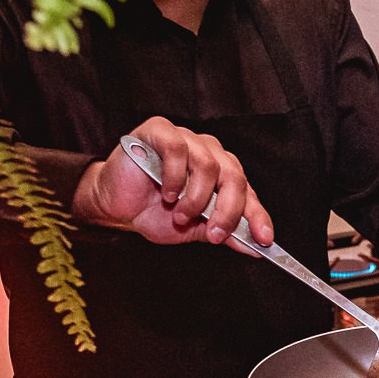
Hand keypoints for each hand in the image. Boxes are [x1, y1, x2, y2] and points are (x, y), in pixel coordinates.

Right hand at [72, 116, 272, 252]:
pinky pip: (177, 149)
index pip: (248, 192)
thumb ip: (223, 232)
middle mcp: (208, 153)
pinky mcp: (159, 131)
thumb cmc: (152, 212)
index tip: (264, 239)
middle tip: (214, 234)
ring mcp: (185, 139)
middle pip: (233, 176)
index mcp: (221, 174)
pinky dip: (175, 176)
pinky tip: (167, 193)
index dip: (257, 215)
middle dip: (228, 210)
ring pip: (208, 164)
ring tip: (180, 214)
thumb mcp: (193, 229)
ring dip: (195, 198)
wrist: (113, 205)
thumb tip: (254, 246)